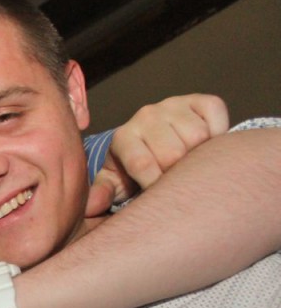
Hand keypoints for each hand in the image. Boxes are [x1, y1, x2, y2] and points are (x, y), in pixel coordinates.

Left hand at [87, 94, 228, 214]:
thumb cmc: (133, 171)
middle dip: (178, 172)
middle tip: (176, 177)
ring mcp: (173, 105)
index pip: (142, 164)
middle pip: (174, 153)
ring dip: (199, 154)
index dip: (155, 183)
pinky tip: (204, 144)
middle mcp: (146, 116)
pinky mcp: (199, 100)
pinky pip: (216, 116)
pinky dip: (218, 133)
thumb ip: (104, 194)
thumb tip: (89, 208)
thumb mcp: (116, 184)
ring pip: (198, 137)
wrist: (153, 141)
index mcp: (123, 138)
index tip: (160, 194)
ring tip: (189, 161)